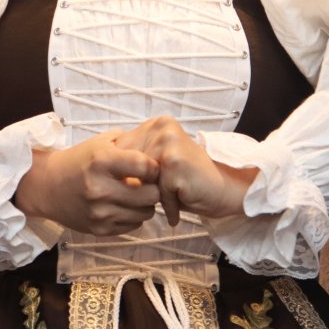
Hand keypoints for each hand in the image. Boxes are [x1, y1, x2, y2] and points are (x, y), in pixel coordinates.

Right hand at [13, 130, 161, 235]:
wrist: (47, 186)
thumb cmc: (79, 161)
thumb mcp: (100, 142)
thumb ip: (130, 143)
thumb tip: (159, 150)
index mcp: (101, 161)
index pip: (147, 167)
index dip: (154, 166)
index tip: (151, 166)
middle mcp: (100, 188)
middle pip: (151, 194)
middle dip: (153, 187)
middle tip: (147, 183)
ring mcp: (100, 212)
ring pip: (146, 213)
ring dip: (145, 203)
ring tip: (136, 194)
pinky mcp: (100, 229)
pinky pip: (134, 225)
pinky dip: (134, 216)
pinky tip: (124, 205)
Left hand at [114, 117, 257, 225]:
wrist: (224, 189)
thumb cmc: (188, 180)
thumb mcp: (158, 164)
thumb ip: (136, 161)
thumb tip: (104, 172)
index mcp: (155, 124)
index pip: (122, 150)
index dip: (125, 174)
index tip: (134, 185)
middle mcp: (161, 127)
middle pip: (129, 166)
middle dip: (140, 186)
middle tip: (158, 192)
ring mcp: (168, 143)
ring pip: (142, 181)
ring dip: (155, 196)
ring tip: (171, 197)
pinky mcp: (174, 162)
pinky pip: (158, 192)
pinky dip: (168, 204)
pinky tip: (180, 202)